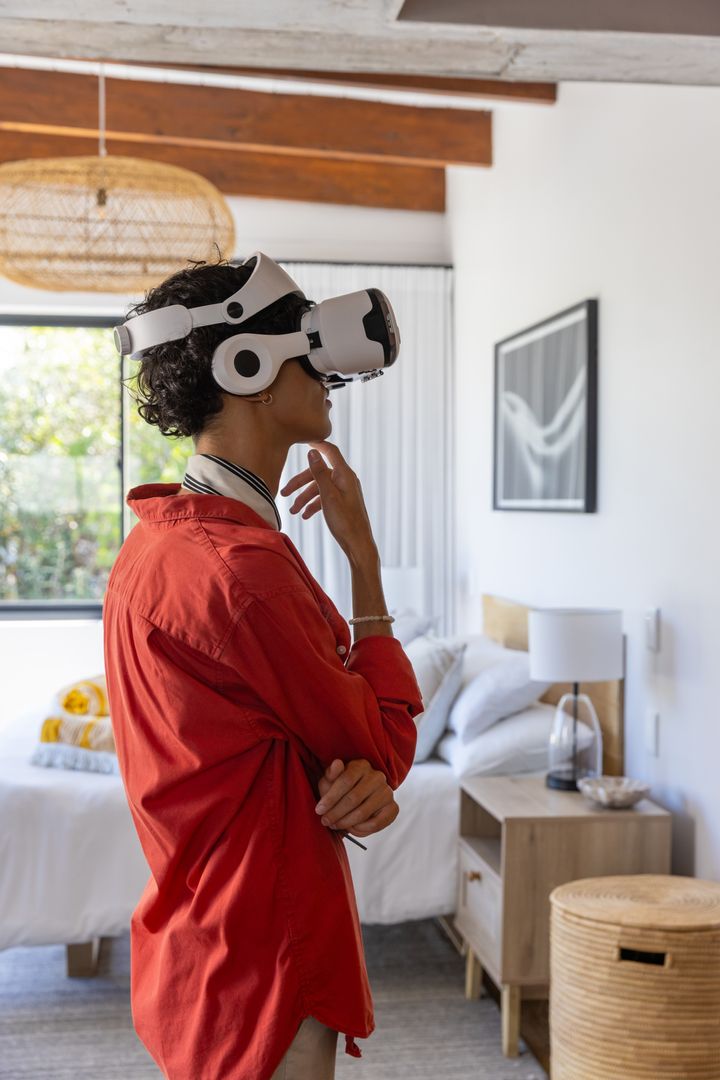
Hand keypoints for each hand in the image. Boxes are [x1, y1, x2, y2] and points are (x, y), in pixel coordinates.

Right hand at [279, 440, 375, 558]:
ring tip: (293, 511)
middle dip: (300, 483)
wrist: (358, 544)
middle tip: (284, 493)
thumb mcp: (328, 496)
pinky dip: (313, 505)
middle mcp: (345, 480)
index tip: (304, 439)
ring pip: (319, 488)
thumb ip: (319, 473)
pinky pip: (324, 498)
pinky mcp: (342, 502)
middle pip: (318, 473)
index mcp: (344, 475)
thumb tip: (313, 452)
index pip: (330, 451)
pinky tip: (305, 516)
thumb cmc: (345, 521)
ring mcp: (344, 491)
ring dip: (304, 498)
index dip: (317, 444)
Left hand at [315, 758, 398, 837]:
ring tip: (336, 825)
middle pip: (353, 798)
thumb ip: (331, 774)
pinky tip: (351, 829)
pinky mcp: (393, 807)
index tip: (319, 810)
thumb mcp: (330, 781)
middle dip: (336, 813)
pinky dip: (361, 830)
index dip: (331, 797)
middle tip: (325, 821)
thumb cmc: (340, 789)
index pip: (345, 781)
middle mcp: (377, 776)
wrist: (357, 799)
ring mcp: (387, 792)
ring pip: (363, 812)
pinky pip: (376, 823)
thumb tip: (337, 763)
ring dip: (346, 823)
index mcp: (361, 765)